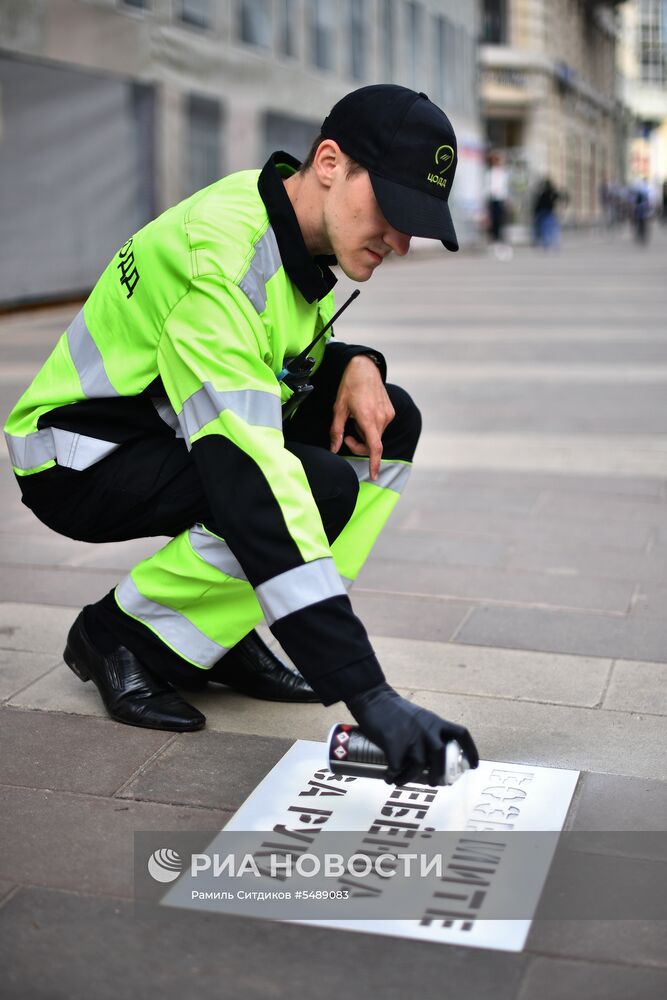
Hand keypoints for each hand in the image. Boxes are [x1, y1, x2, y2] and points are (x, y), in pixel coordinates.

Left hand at [330, 355, 394, 480]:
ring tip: (355, 419)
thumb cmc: (350, 386)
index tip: (374, 475)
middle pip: (372, 444)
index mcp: (368, 418)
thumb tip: (333, 449)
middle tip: (345, 436)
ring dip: (364, 435)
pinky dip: (371, 427)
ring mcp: (388, 415)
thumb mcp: (338, 409)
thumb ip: (335, 431)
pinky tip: (363, 414)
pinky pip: (380, 427)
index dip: (374, 463)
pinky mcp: (390, 412)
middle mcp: (381, 418)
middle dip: (359, 445)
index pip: (375, 447)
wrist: (364, 368)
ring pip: (376, 436)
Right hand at [346, 682, 478, 785]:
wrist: (372, 698)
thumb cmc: (393, 709)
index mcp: (435, 721)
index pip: (461, 734)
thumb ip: (427, 732)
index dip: (471, 751)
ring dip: (409, 778)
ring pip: (419, 766)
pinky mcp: (393, 744)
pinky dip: (392, 776)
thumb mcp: (418, 717)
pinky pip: (396, 768)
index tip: (473, 766)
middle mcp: (427, 730)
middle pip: (441, 757)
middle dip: (440, 775)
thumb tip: (431, 757)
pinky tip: (387, 777)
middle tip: (433, 783)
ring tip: (400, 781)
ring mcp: (411, 737)